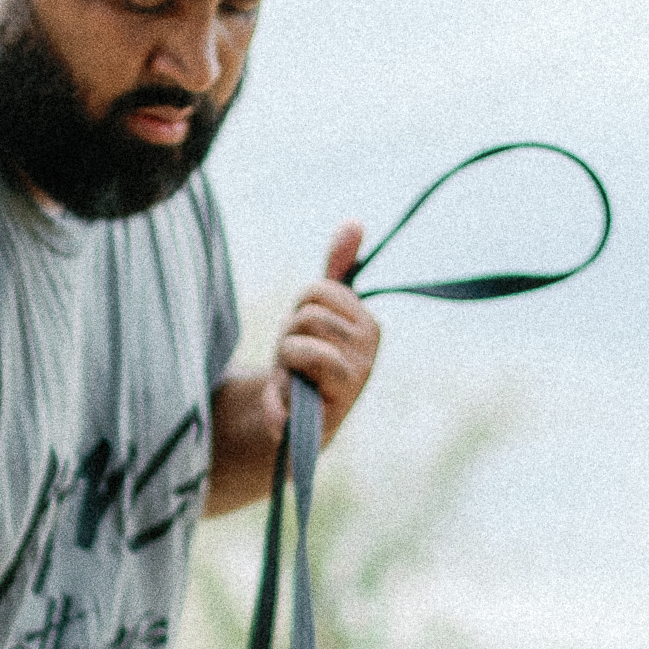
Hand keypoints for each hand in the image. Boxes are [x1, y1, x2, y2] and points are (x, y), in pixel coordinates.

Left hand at [272, 223, 380, 444]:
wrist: (296, 425)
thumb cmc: (306, 363)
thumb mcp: (317, 313)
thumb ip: (337, 268)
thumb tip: (355, 222)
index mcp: (368, 325)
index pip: (317, 290)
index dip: (298, 310)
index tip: (304, 335)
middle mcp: (370, 352)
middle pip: (306, 314)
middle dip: (288, 335)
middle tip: (293, 361)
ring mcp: (353, 382)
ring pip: (297, 342)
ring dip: (282, 362)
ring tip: (291, 379)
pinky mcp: (331, 411)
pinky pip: (295, 381)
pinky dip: (279, 394)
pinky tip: (286, 406)